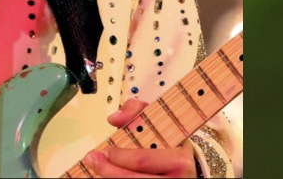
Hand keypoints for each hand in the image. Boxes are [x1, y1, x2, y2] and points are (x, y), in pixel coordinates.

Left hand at [82, 99, 197, 177]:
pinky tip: (106, 176)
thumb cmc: (173, 144)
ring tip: (95, 169)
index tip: (107, 150)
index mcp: (179, 160)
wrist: (189, 167)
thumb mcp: (162, 122)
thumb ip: (138, 111)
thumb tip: (116, 118)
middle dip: (107, 169)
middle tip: (93, 159)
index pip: (142, 160)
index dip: (120, 156)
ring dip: (108, 178)